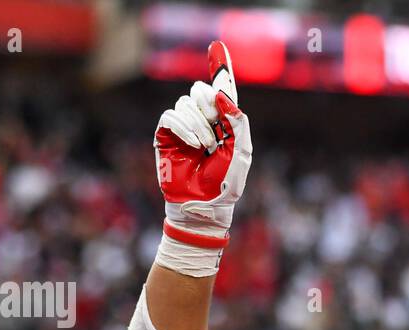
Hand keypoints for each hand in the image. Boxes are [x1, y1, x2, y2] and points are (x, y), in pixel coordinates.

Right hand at [153, 40, 252, 254]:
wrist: (205, 204)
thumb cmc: (226, 183)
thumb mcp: (241, 151)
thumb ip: (238, 121)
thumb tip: (222, 96)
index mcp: (224, 122)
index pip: (221, 90)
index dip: (219, 67)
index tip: (216, 45)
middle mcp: (202, 119)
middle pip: (200, 90)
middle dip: (210, 103)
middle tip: (217, 125)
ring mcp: (183, 126)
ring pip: (186, 103)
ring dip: (200, 124)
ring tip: (206, 147)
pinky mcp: (166, 134)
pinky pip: (171, 115)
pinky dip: (184, 127)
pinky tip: (193, 144)